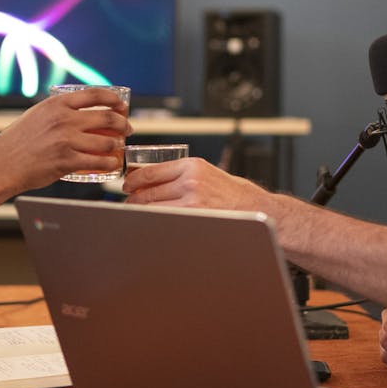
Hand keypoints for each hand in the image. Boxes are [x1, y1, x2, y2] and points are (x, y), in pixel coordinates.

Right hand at [0, 87, 130, 190]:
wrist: (2, 165)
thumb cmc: (15, 142)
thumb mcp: (35, 115)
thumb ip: (56, 111)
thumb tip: (76, 110)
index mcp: (57, 104)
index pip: (94, 95)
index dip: (114, 99)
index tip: (122, 106)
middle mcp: (64, 119)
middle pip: (106, 118)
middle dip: (123, 124)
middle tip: (127, 129)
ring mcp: (66, 140)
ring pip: (106, 141)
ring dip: (117, 145)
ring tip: (119, 148)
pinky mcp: (67, 161)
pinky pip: (97, 162)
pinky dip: (108, 164)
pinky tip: (111, 164)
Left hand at [122, 156, 267, 211]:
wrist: (258, 208)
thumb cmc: (235, 192)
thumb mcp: (209, 173)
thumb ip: (183, 174)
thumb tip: (154, 181)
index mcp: (192, 165)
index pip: (151, 171)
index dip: (133, 179)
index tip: (127, 184)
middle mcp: (190, 181)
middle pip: (148, 191)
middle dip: (134, 198)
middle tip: (128, 201)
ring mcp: (192, 201)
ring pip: (154, 207)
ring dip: (140, 211)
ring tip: (136, 212)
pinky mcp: (196, 218)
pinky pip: (166, 219)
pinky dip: (155, 221)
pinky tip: (152, 222)